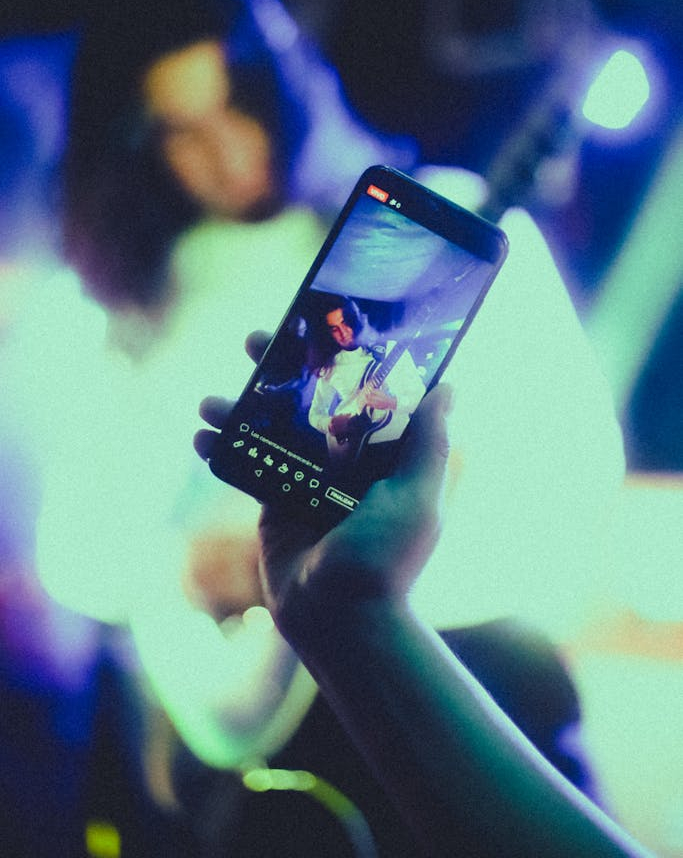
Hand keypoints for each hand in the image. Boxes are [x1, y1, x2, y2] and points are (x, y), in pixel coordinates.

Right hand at [194, 330, 452, 648]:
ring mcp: (310, 481)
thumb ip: (430, 444)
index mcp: (385, 455)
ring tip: (210, 400)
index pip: (362, 391)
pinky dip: (224, 452)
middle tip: (255, 340)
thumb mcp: (418, 498)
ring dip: (240, 408)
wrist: (340, 622)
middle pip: (311, 401)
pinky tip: (201, 438)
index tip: (316, 325)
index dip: (339, 357)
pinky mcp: (278, 506)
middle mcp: (347, 462)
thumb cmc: (385, 561)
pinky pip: (250, 468)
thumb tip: (449, 385)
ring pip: (272, 429)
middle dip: (281, 369)